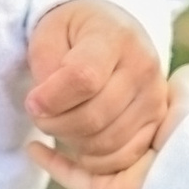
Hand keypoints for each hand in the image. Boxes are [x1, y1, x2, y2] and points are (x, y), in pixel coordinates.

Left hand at [25, 0, 166, 175]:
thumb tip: (44, 107)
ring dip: (72, 142)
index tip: (32, 103)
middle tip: (41, 116)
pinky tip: (77, 140)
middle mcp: (143, 66)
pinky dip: (94, 157)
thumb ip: (45, 66)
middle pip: (94, 117)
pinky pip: (124, 155)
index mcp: (115, 37)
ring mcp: (153, 96)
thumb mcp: (49, 33)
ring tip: (59, 124)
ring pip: (106, 141)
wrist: (112, 31)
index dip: (52, 99)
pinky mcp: (156, 119)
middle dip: (56, 124)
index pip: (83, 78)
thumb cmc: (74, 33)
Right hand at [35, 66, 188, 188]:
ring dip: (64, 132)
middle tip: (54, 97)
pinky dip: (49, 161)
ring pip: (77, 147)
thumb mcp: (185, 102)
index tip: (80, 76)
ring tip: (46, 115)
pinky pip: (67, 175)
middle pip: (89, 128)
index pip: (109, 108)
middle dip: (74, 115)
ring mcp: (109, 172)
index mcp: (143, 129)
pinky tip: (33, 146)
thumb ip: (181, 87)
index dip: (94, 93)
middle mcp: (124, 150)